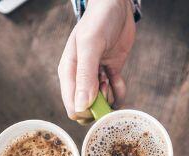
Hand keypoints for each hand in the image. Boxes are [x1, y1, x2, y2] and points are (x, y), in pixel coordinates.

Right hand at [58, 0, 135, 122]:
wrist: (116, 6)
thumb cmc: (99, 21)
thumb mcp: (90, 45)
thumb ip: (85, 75)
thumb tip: (81, 106)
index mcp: (68, 74)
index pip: (73, 107)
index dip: (87, 111)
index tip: (99, 98)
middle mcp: (80, 79)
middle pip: (88, 108)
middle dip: (101, 104)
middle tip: (105, 83)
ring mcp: (95, 78)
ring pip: (103, 103)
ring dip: (110, 96)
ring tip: (110, 76)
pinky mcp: (110, 74)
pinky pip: (115, 94)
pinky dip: (120, 91)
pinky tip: (118, 78)